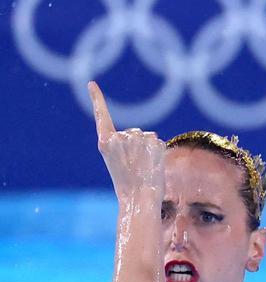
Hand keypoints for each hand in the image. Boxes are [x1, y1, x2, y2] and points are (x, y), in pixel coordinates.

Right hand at [89, 81, 165, 201]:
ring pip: (147, 137)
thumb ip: (127, 145)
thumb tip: (147, 135)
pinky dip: (159, 152)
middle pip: (133, 132)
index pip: (101, 116)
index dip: (97, 99)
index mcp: (105, 142)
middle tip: (135, 166)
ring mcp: (136, 139)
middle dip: (138, 146)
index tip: (91, 83)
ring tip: (143, 167)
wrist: (139, 198)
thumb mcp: (119, 162)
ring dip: (149, 149)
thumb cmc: (129, 184)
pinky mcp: (153, 142)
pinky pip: (159, 142)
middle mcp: (118, 137)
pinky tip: (153, 164)